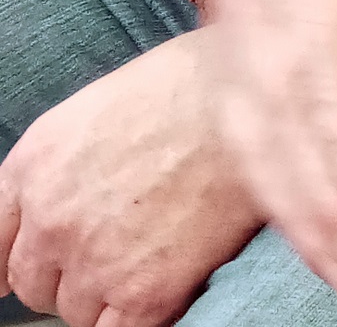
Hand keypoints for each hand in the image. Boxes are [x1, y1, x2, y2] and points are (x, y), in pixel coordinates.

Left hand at [0, 32, 259, 326]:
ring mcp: (96, 259)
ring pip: (74, 312)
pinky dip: (136, 315)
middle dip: (67, 271)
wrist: (260, 97)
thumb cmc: (194, 84)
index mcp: (35, 162)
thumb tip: (50, 205)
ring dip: (106, 292)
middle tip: (113, 246)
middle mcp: (52, 215)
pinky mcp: (145, 293)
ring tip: (152, 249)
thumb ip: (61, 164)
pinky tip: (164, 280)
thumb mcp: (99, 107)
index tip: (33, 264)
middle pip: (31, 282)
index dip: (16, 256)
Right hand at [205, 0, 336, 303]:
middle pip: (280, 102)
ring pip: (257, 141)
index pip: (314, 33)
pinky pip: (250, 158)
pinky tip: (334, 260)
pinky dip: (293, 214)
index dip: (334, 110)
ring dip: (309, 217)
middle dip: (324, 189)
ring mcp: (230, 43)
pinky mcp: (228, 84)